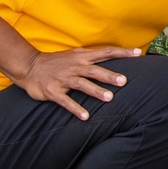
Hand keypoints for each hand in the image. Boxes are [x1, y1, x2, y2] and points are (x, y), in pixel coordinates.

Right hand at [14, 46, 141, 120]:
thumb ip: (92, 57)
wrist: (29, 66)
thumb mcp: (75, 55)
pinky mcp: (54, 91)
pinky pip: (66, 101)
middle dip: (109, 75)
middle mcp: (75, 66)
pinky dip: (76, 108)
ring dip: (96, 91)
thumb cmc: (57, 62)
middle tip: (124, 81)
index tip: (138, 53)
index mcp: (82, 56)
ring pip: (82, 84)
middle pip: (95, 70)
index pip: (106, 51)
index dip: (122, 52)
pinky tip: (86, 116)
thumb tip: (112, 56)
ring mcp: (64, 78)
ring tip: (109, 98)